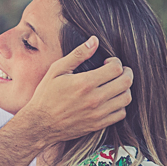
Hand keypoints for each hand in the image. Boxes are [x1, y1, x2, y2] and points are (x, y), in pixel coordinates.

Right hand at [18, 37, 133, 145]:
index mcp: (85, 83)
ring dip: (124, 88)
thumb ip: (78, 55)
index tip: (108, 63)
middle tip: (119, 71)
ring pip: (126, 98)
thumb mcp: (57, 70)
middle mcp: (95, 99)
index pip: (116, 68)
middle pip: (126, 82)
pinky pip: (121, 114)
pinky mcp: (98, 125)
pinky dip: (120, 105)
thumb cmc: (46, 95)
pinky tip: (111, 100)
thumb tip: (94, 41)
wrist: (40, 125)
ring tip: (115, 85)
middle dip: (126, 72)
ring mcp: (98, 114)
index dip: (116, 62)